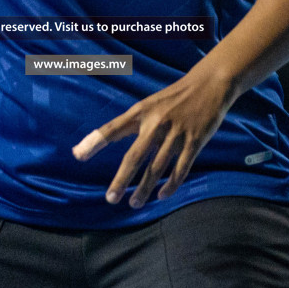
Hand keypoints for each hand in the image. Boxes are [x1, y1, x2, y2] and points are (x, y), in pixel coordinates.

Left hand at [71, 67, 237, 208]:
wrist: (210, 84)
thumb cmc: (175, 97)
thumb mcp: (150, 104)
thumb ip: (131, 122)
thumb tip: (104, 139)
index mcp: (141, 112)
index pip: (113, 128)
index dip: (95, 141)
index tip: (78, 155)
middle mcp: (156, 123)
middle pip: (134, 156)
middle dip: (121, 180)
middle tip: (111, 199)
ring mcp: (176, 133)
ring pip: (157, 168)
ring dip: (145, 189)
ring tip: (134, 203)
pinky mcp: (195, 141)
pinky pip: (181, 168)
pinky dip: (171, 185)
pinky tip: (162, 196)